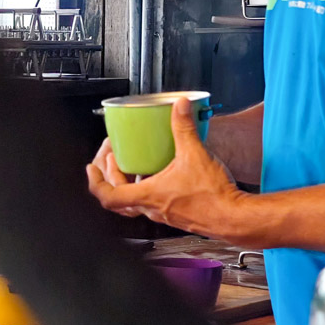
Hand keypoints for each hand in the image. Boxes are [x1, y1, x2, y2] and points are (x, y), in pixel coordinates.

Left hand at [87, 99, 241, 234]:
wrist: (232, 217)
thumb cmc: (212, 197)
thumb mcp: (195, 154)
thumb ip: (184, 128)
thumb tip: (179, 107)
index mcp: (148, 195)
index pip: (108, 195)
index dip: (96, 181)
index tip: (92, 168)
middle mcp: (152, 207)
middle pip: (118, 196)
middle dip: (111, 174)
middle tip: (113, 157)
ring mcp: (164, 213)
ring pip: (135, 201)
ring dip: (130, 183)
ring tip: (133, 164)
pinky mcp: (177, 214)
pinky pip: (153, 202)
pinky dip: (149, 188)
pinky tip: (162, 175)